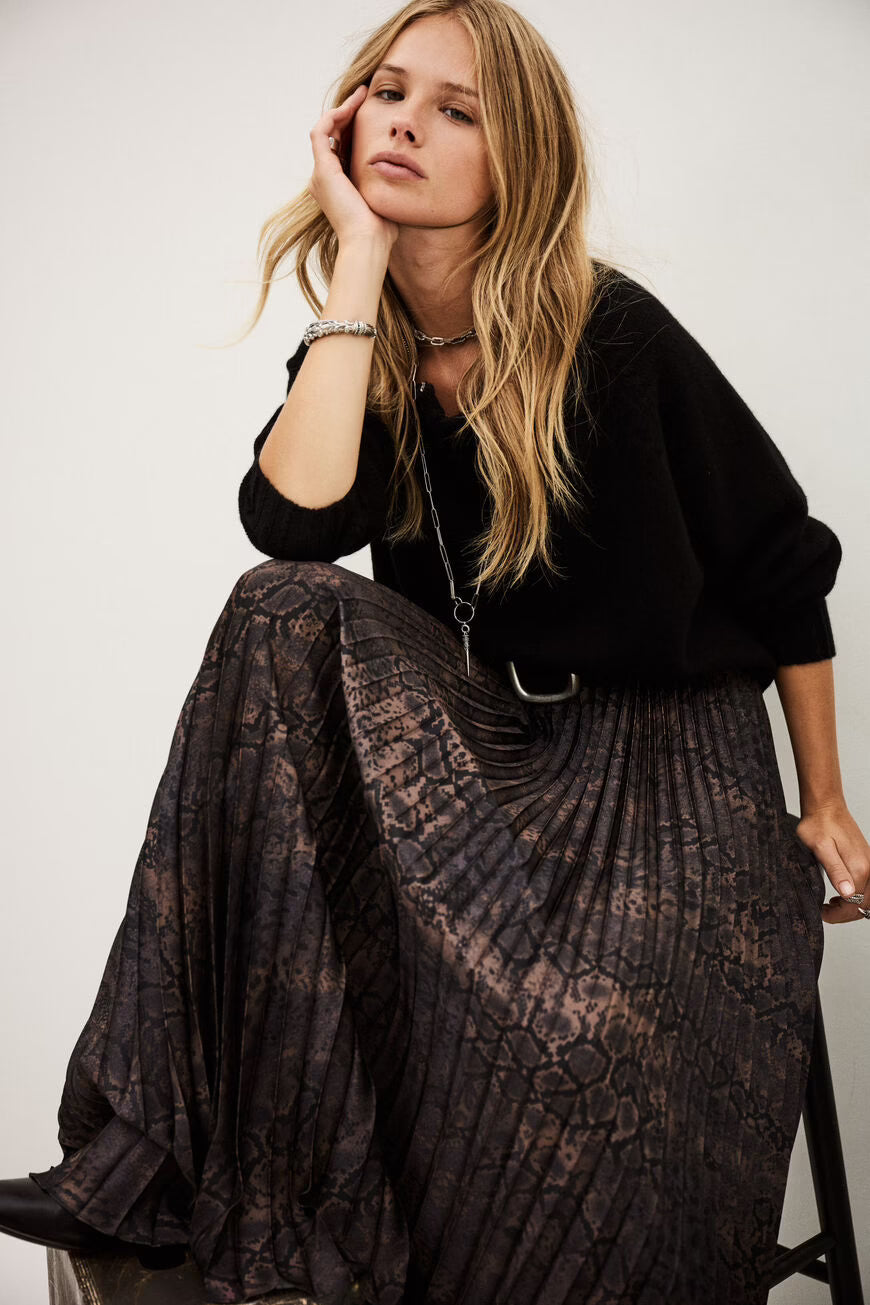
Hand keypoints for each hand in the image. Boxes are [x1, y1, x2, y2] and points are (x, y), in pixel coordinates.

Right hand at [307, 85, 399, 250]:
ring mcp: (321, 174)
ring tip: (360, 95)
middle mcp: (324, 179)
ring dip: (342, 109)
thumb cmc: (381, 230)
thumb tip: (405, 177)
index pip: (341, 147)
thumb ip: (387, 186)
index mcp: (337, 186)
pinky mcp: (322, 170)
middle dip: (348, 113)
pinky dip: (335, 115)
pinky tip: (353, 105)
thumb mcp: (384, 200)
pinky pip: (322, 131)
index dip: (354, 127)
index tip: (372, 111)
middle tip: (365, 94)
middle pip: (332, 135)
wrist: (368, 243)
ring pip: (325, 129)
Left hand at [796, 798, 869, 924]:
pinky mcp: (867, 860)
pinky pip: (868, 887)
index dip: (837, 915)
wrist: (825, 806)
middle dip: (846, 913)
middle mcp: (869, 867)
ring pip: (869, 897)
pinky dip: (858, 896)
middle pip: (865, 904)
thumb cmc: (818, 825)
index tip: (821, 912)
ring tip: (832, 904)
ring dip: (853, 905)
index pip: (854, 904)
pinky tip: (842, 894)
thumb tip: (848, 893)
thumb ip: (835, 871)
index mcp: (859, 868)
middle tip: (826, 911)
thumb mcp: (820, 848)